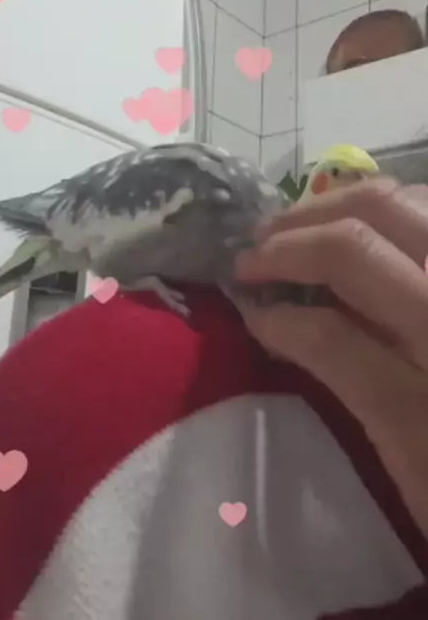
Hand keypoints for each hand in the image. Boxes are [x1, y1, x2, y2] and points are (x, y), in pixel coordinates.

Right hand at [235, 177, 427, 538]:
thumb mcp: (408, 452)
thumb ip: (344, 373)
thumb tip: (274, 317)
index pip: (336, 315)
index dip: (280, 297)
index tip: (246, 299)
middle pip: (367, 231)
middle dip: (296, 232)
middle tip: (257, 249)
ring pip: (404, 202)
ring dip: (339, 208)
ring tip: (300, 228)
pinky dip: (387, 211)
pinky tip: (361, 230)